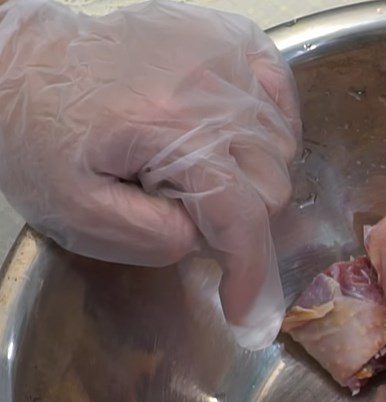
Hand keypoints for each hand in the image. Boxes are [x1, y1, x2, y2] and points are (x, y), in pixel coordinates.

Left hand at [0, 0, 299, 348]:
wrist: (17, 67)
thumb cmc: (40, 138)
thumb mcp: (79, 212)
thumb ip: (151, 237)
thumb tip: (203, 238)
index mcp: (166, 127)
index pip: (242, 215)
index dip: (248, 270)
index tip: (239, 305)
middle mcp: (206, 84)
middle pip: (272, 184)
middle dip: (242, 219)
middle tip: (195, 217)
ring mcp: (219, 54)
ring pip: (283, 144)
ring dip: (255, 176)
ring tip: (203, 174)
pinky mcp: (223, 37)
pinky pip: (279, 91)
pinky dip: (272, 124)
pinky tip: (237, 141)